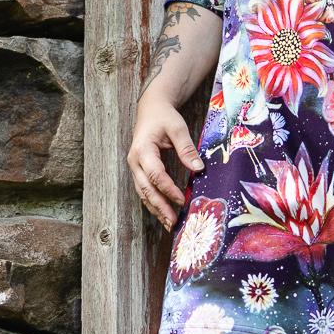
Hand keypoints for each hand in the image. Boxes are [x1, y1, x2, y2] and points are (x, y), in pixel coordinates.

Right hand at [127, 94, 203, 227]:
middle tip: (173, 222)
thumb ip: (187, 148)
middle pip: (145, 189)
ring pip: (143, 193)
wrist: (151, 109)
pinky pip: (144, 190)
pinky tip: (164, 213)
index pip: (155, 174)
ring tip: (169, 224)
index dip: (168, 189)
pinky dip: (154, 203)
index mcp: (143, 150)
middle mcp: (135, 161)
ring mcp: (135, 167)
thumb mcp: (178, 128)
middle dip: (160, 207)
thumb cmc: (164, 117)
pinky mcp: (139, 171)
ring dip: (156, 209)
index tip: (181, 200)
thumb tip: (199, 168)